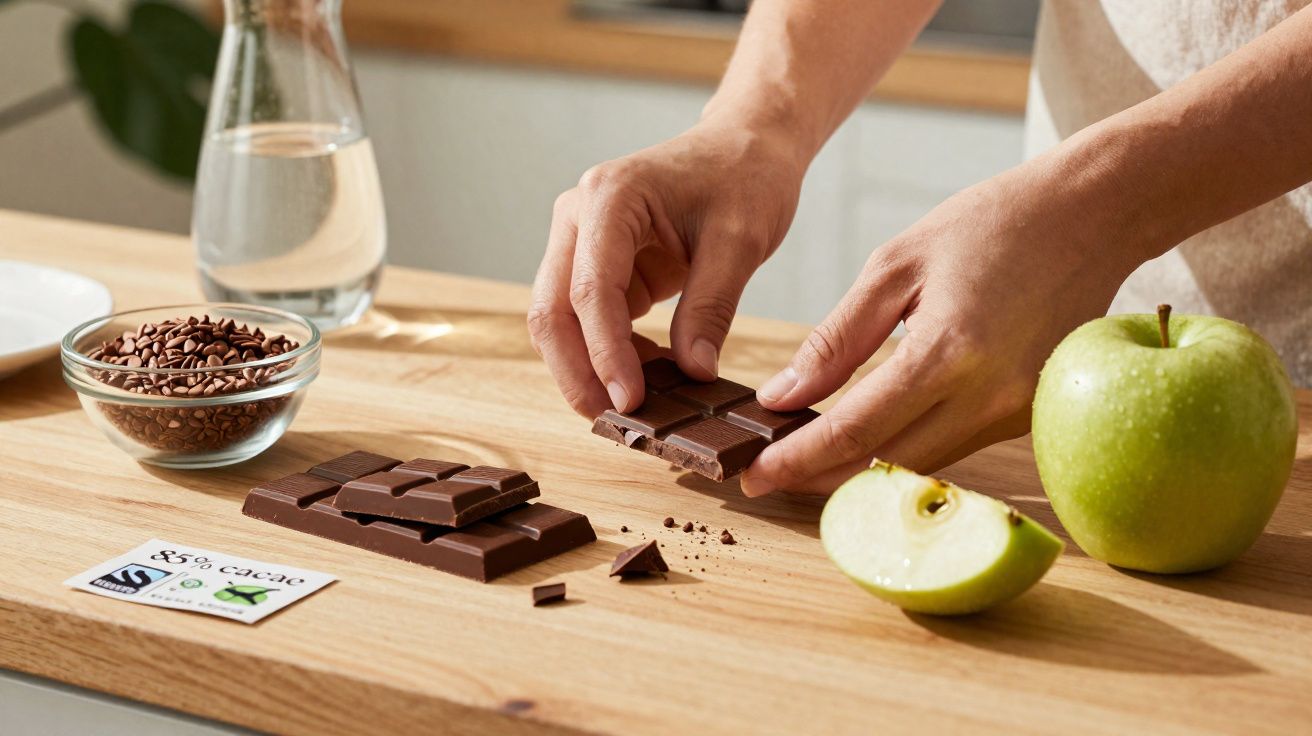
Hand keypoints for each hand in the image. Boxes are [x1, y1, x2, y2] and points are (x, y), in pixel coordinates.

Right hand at [529, 122, 805, 416]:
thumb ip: (712, 307)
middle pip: (552, 310)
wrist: (746, 146)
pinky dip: (607, 355)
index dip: (605, 354)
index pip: (590, 290)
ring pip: (558, 320)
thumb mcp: (741, 241)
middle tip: (615, 423)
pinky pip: (586, 320)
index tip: (631, 402)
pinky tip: (643, 378)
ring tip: (632, 410)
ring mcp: (580, 241)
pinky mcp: (596, 264)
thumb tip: (694, 374)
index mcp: (608, 197)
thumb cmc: (745, 176)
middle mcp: (578, 217)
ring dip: (585, 369)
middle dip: (577, 373)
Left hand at [741, 159, 1147, 495]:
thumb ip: (836, 338)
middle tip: (764, 476)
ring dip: (860, 469)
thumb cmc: (991, 224)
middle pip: (887, 465)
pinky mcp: (1031, 415)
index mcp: (948, 351)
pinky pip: (955, 447)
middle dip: (819, 479)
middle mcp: (988, 395)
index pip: (857, 429)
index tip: (753, 474)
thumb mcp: (896, 265)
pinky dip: (905, 449)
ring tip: (803, 458)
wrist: (1094, 215)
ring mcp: (1017, 412)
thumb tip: (781, 396)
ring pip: (921, 465)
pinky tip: (867, 436)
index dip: (798, 459)